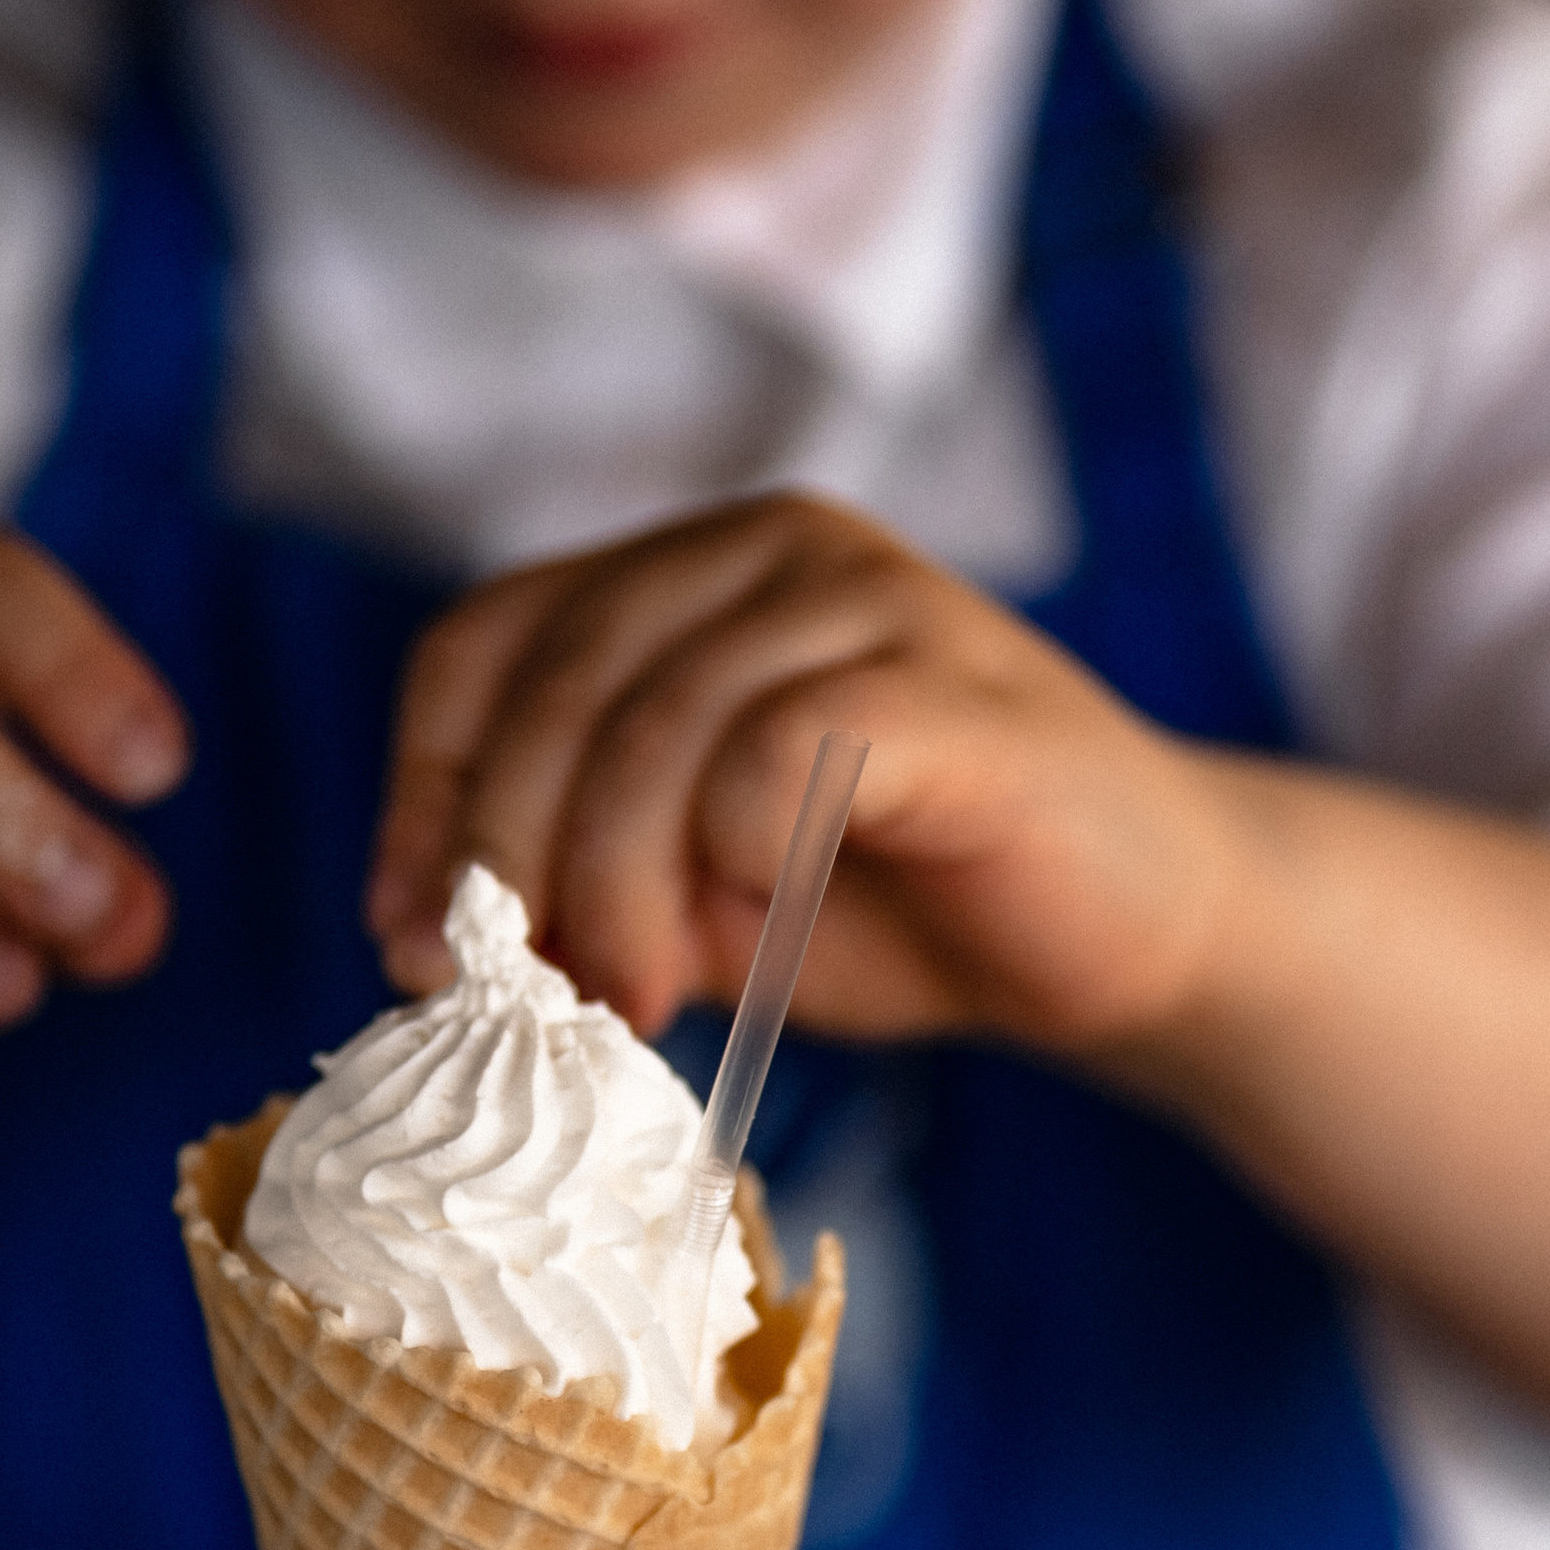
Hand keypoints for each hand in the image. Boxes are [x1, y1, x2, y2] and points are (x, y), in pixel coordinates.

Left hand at [365, 492, 1237, 1053]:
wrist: (1136, 934)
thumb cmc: (905, 906)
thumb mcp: (696, 890)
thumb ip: (580, 869)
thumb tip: (425, 938)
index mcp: (687, 574)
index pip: (483, 649)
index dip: (422, 797)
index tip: (414, 946)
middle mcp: (768, 547)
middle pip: (554, 686)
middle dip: (514, 867)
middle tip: (540, 1002)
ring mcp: (866, 595)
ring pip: (653, 723)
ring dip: (614, 887)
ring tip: (639, 1001)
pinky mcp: (947, 682)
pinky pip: (778, 747)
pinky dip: (733, 856)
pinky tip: (750, 932)